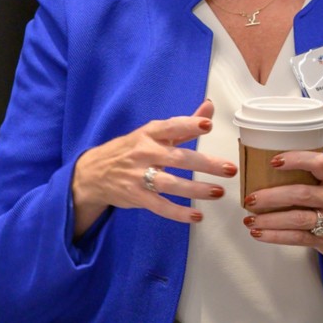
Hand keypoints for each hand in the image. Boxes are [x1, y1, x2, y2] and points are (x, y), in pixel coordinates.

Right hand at [71, 99, 236, 236]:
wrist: (93, 173)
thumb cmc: (131, 149)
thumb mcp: (153, 133)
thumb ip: (184, 124)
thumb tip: (210, 106)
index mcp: (150, 133)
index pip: (171, 127)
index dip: (189, 125)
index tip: (207, 125)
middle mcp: (145, 153)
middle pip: (177, 158)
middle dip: (205, 163)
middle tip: (230, 168)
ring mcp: (139, 176)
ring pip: (170, 184)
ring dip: (196, 189)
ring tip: (218, 192)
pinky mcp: (137, 197)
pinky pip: (160, 206)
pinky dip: (178, 213)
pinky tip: (197, 215)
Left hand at [241, 151, 322, 264]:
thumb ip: (314, 176)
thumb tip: (271, 170)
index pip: (318, 163)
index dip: (295, 160)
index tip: (274, 161)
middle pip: (301, 194)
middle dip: (271, 196)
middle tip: (250, 198)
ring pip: (296, 219)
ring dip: (268, 219)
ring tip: (250, 219)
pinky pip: (296, 238)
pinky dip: (274, 236)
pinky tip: (260, 233)